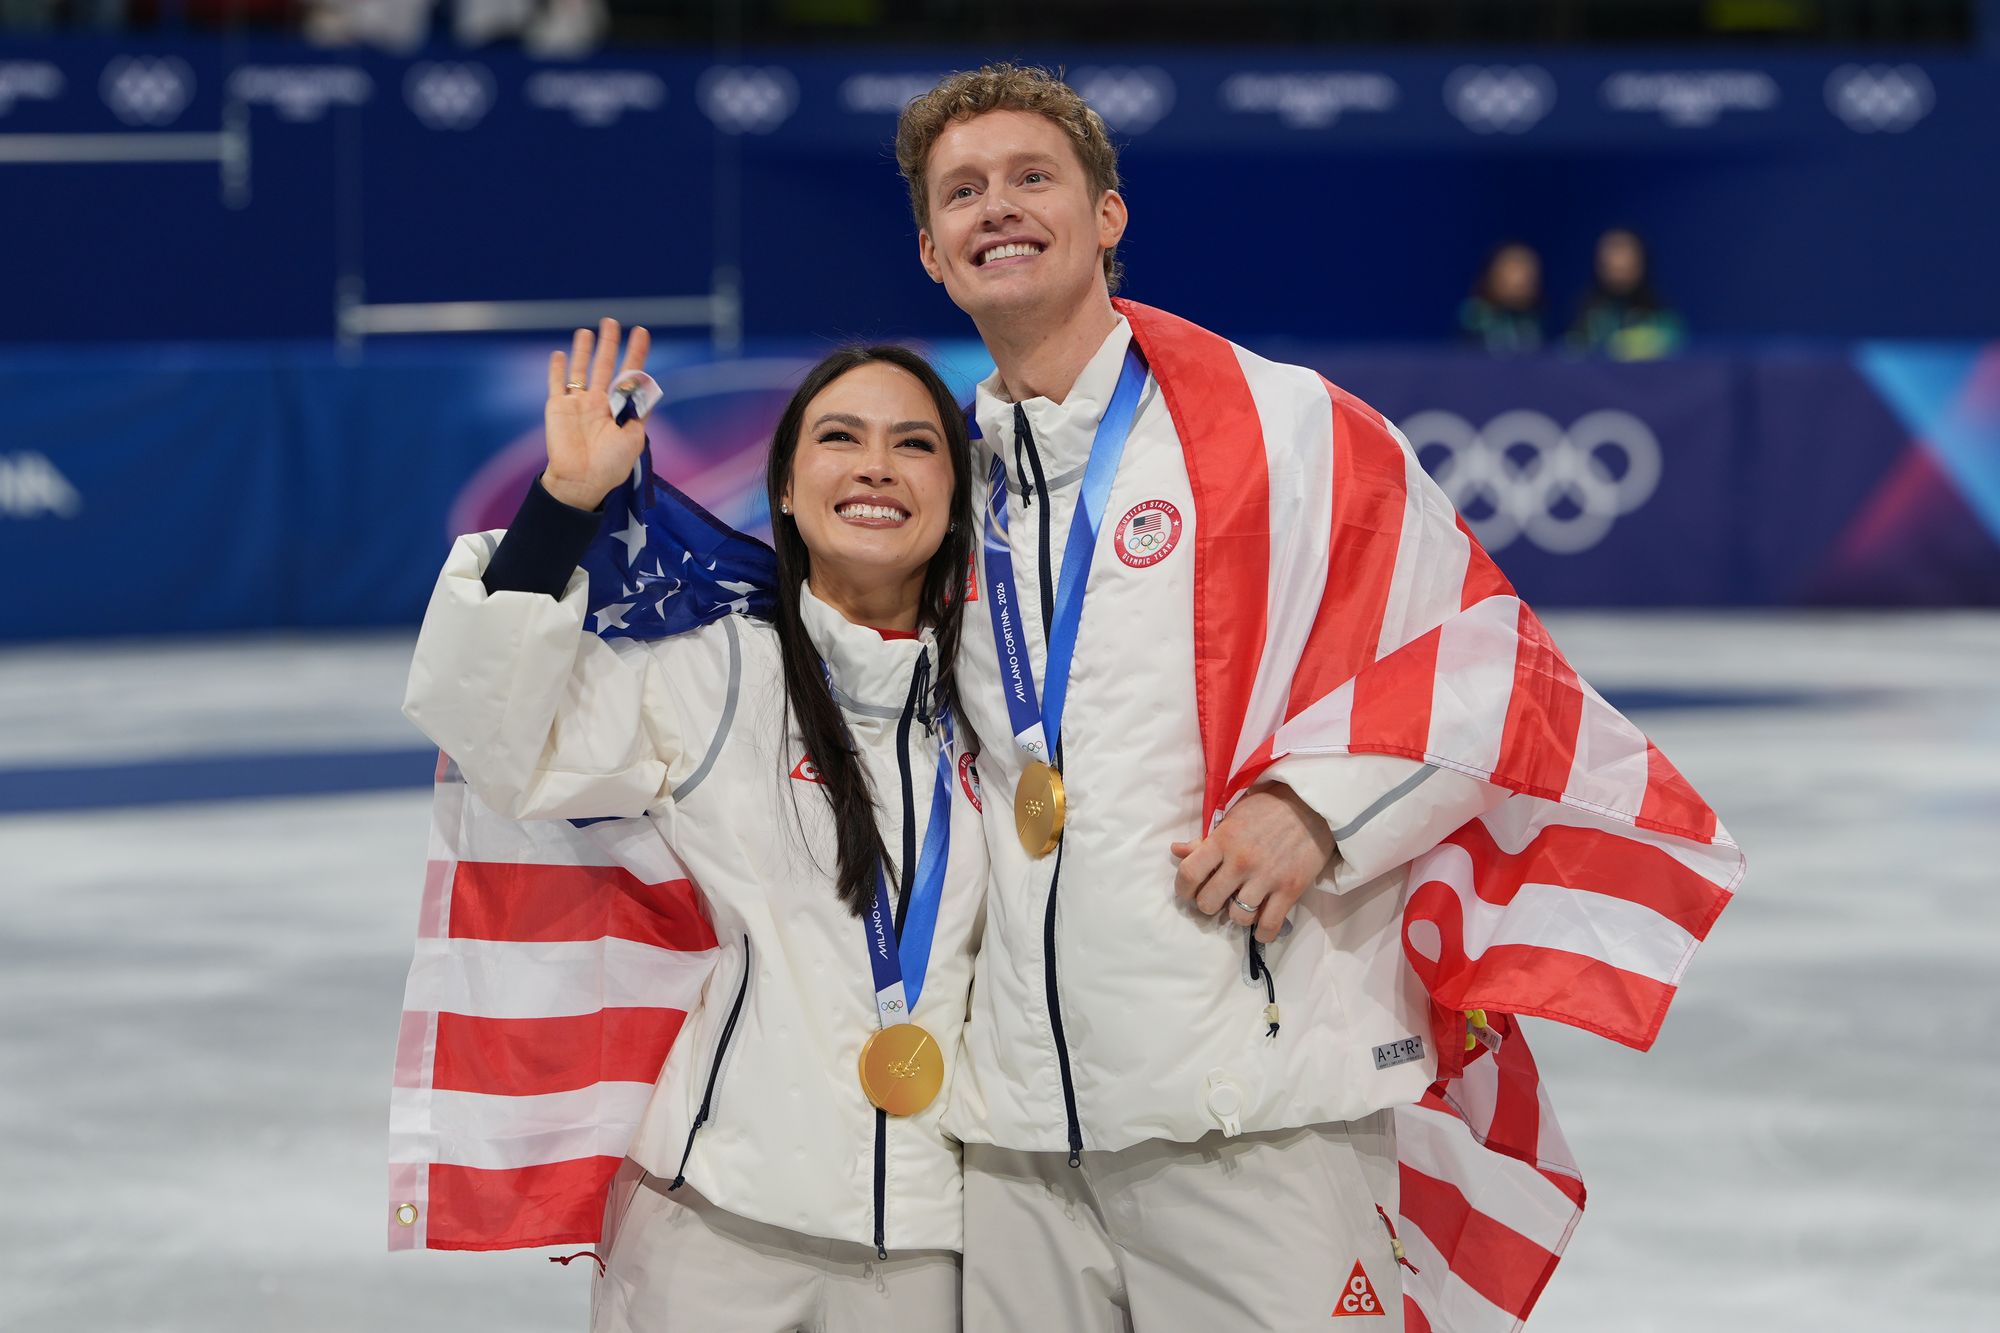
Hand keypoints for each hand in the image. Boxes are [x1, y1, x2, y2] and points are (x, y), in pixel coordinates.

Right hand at [541, 318, 651, 510]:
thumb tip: (645, 386)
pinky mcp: (557, 407)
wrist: (582, 482)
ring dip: (584, 349)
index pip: (629, 375)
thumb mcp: (633, 438)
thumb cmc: (611, 466)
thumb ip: (638, 411)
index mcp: (619, 410)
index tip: (642, 332)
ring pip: (581, 369)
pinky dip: (557, 368)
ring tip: (588, 331)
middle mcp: (599, 403)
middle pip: (605, 365)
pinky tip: (560, 353)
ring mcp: (577, 404)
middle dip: (610, 343)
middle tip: (611, 321)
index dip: (636, 353)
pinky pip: (556, 383)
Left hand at [1170, 784, 1335, 943]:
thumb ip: (1206, 839)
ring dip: (1237, 915)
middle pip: (1208, 902)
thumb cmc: (1268, 808)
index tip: (1188, 892)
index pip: (1189, 874)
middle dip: (1208, 904)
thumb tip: (1176, 851)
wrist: (1312, 806)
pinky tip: (1259, 928)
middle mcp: (1241, 862)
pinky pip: (1269, 925)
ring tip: (1242, 906)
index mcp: (1223, 841)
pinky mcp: (1290, 890)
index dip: (1183, 889)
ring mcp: (1266, 878)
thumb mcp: (1233, 818)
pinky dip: (1262, 933)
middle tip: (1217, 898)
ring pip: (1237, 917)